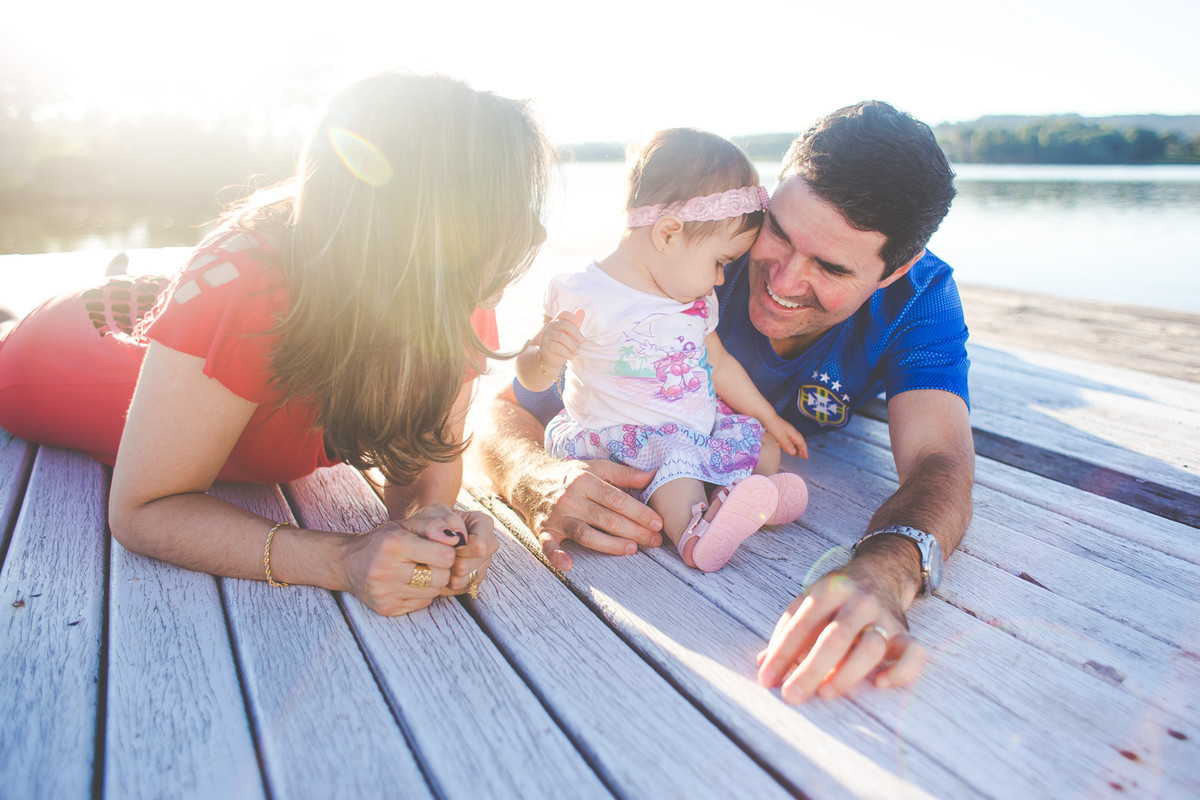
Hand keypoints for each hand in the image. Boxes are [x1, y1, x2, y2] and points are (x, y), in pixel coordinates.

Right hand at [338, 520, 458, 615]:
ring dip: (432, 582)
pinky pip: (421, 603)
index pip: (445, 555)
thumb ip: (433, 525)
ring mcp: (385, 592)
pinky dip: (421, 594)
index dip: (447, 551)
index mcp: (394, 544)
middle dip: (441, 568)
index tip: (440, 548)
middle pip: (441, 576)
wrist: (347, 563)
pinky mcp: (386, 608)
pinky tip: (408, 583)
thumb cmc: (383, 540)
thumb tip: (458, 538)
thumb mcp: (405, 525)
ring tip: (418, 571)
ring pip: (433, 592)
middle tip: (430, 561)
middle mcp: (386, 569)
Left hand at [395, 504, 499, 596]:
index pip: (479, 545)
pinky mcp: (474, 580)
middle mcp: (489, 544)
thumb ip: (442, 521)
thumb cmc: (431, 521)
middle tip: (440, 554)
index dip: (460, 549)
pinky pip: (461, 588)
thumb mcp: (433, 513)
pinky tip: (440, 571)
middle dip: (453, 562)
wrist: (427, 534)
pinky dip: (447, 582)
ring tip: (438, 562)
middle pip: (473, 564)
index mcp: (484, 524)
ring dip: (449, 573)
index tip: (447, 545)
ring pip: (467, 578)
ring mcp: (483, 563)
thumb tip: (455, 538)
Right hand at [522, 458, 662, 570]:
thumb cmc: (569, 475)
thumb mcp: (595, 467)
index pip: (617, 499)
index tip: (657, 523)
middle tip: (655, 541)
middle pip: (606, 518)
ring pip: (585, 534)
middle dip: (634, 531)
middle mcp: (570, 498)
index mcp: (585, 480)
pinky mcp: (543, 530)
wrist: (529, 478)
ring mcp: (557, 516)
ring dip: (610, 544)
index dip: (639, 512)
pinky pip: (549, 545)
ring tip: (632, 549)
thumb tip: (654, 475)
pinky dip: (556, 556)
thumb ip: (624, 473)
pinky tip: (569, 565)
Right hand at [537, 309, 584, 373]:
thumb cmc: (563, 344)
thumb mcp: (571, 333)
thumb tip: (582, 310)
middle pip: (563, 324)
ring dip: (572, 345)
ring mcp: (547, 336)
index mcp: (557, 321)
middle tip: (582, 341)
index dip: (572, 317)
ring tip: (577, 352)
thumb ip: (576, 323)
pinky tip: (571, 356)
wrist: (552, 359)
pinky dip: (566, 352)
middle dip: (575, 332)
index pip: (563, 314)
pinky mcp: (545, 346)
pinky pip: (557, 347)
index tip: (579, 324)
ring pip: (561, 336)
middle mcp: (550, 327)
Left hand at [756, 562, 925, 701]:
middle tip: (791, 695)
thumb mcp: (809, 602)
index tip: (766, 679)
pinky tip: (879, 683)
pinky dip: (900, 672)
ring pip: (872, 647)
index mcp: (829, 589)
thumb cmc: (836, 598)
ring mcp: (885, 617)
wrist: (881, 573)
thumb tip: (764, 664)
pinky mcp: (905, 633)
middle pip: (835, 637)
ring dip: (847, 673)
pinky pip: (913, 654)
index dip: (782, 652)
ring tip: (825, 692)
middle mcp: (859, 601)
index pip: (802, 623)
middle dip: (810, 669)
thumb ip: (788, 631)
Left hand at [764, 414, 808, 459]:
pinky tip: (785, 447)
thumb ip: (787, 445)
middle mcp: (791, 432)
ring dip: (795, 448)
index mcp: (793, 433)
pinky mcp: (781, 430)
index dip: (804, 451)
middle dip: (801, 449)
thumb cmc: (773, 425)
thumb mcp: (780, 437)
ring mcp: (786, 430)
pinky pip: (787, 439)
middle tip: (803, 457)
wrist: (766, 416)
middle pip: (799, 442)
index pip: (801, 443)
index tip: (805, 458)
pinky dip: (789, 445)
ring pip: (793, 441)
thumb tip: (794, 453)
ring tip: (796, 454)